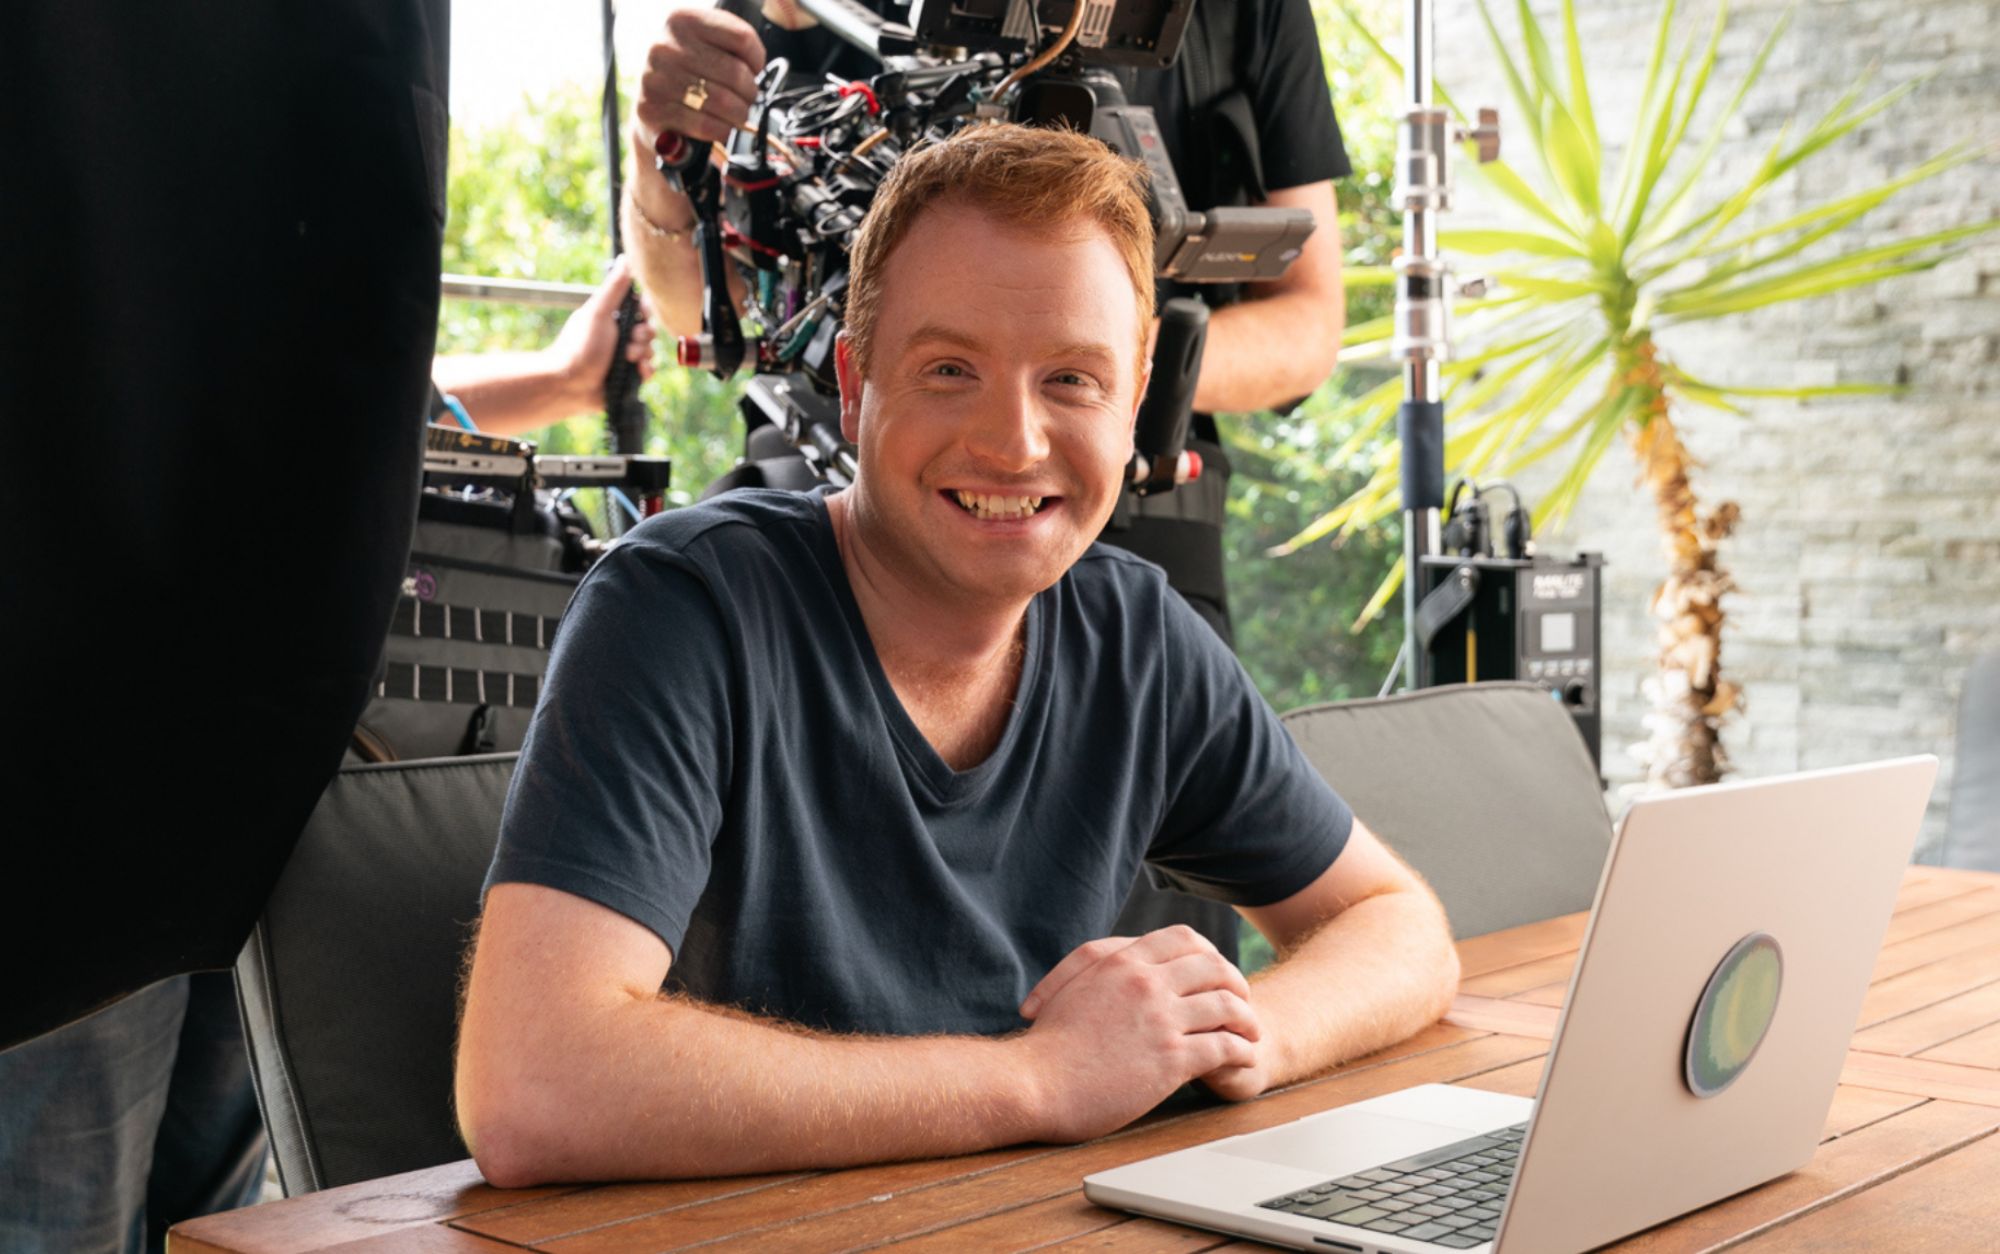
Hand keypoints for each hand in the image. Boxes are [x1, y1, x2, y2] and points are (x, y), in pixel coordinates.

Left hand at [550, 256, 655, 404]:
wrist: (571, 385)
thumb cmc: (580, 346)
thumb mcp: (598, 312)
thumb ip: (615, 287)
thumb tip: (625, 258)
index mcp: (611, 318)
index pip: (640, 309)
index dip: (645, 312)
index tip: (640, 316)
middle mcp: (619, 336)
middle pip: (649, 329)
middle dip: (643, 336)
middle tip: (629, 342)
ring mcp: (624, 357)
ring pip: (650, 350)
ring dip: (642, 354)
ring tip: (626, 360)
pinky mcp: (628, 377)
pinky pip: (648, 370)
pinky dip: (645, 371)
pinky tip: (637, 372)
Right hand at [634, 7, 765, 147]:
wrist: (652, 105)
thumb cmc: (687, 74)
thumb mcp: (705, 45)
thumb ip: (731, 46)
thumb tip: (755, 70)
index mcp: (683, 20)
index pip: (742, 38)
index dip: (757, 60)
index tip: (754, 70)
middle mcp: (665, 46)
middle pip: (735, 73)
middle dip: (749, 93)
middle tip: (746, 99)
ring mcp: (656, 78)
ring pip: (723, 101)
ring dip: (738, 114)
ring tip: (736, 115)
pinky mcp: (652, 111)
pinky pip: (705, 125)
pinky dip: (722, 131)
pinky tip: (721, 128)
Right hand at [1015, 926, 1260, 1141]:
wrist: (1034, 1082)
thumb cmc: (1046, 1044)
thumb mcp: (1072, 987)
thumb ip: (1102, 970)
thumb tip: (1119, 965)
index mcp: (1122, 961)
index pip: (1182, 938)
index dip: (1208, 952)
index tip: (1216, 970)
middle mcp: (1146, 983)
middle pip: (1213, 967)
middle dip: (1235, 982)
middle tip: (1243, 999)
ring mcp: (1161, 1020)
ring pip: (1226, 1005)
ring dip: (1246, 1018)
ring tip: (1251, 1032)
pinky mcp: (1170, 1059)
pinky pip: (1223, 1047)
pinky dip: (1241, 1051)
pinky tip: (1242, 1058)